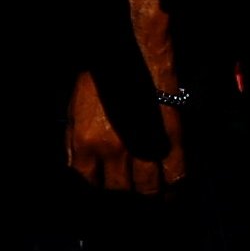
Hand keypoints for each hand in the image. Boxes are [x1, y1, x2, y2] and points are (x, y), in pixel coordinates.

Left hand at [63, 72, 185, 198]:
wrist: (132, 52)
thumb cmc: (100, 79)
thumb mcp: (75, 110)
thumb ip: (73, 143)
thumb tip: (76, 168)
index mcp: (87, 143)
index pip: (90, 183)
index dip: (97, 189)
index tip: (103, 189)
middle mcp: (115, 150)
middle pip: (119, 190)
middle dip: (123, 196)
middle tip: (129, 196)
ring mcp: (145, 145)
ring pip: (148, 188)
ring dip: (149, 196)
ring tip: (152, 198)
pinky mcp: (171, 138)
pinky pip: (176, 173)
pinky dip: (174, 187)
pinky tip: (172, 191)